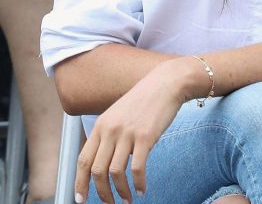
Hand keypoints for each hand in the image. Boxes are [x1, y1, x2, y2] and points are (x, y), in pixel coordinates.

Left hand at [75, 59, 194, 203]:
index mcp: (101, 125)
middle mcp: (110, 130)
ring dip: (120, 192)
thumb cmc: (146, 100)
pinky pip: (137, 168)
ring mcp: (127, 133)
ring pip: (115, 173)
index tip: (81, 199)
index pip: (83, 160)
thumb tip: (107, 162)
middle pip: (97, 171)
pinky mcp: (145, 136)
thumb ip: (110, 135)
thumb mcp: (119, 114)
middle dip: (101, 193)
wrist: (167, 83)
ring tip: (128, 200)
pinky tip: (142, 189)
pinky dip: (138, 183)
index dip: (80, 183)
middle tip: (109, 203)